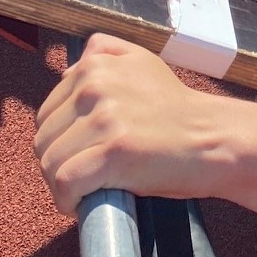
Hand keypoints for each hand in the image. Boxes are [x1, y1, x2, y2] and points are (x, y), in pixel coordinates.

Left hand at [34, 35, 225, 214]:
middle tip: (82, 176)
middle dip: (57, 163)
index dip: (58, 140)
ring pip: (49, 162)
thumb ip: (104, 54)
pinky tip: (82, 203)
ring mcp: (103, 118)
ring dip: (60, 185)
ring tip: (83, 191)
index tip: (79, 155)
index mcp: (96, 64)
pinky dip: (67, 199)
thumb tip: (66, 72)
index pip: (46, 112)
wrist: (212, 137)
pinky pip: (65, 181)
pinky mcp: (113, 151)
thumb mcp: (142, 62)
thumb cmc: (178, 109)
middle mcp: (95, 85)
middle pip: (43, 139)